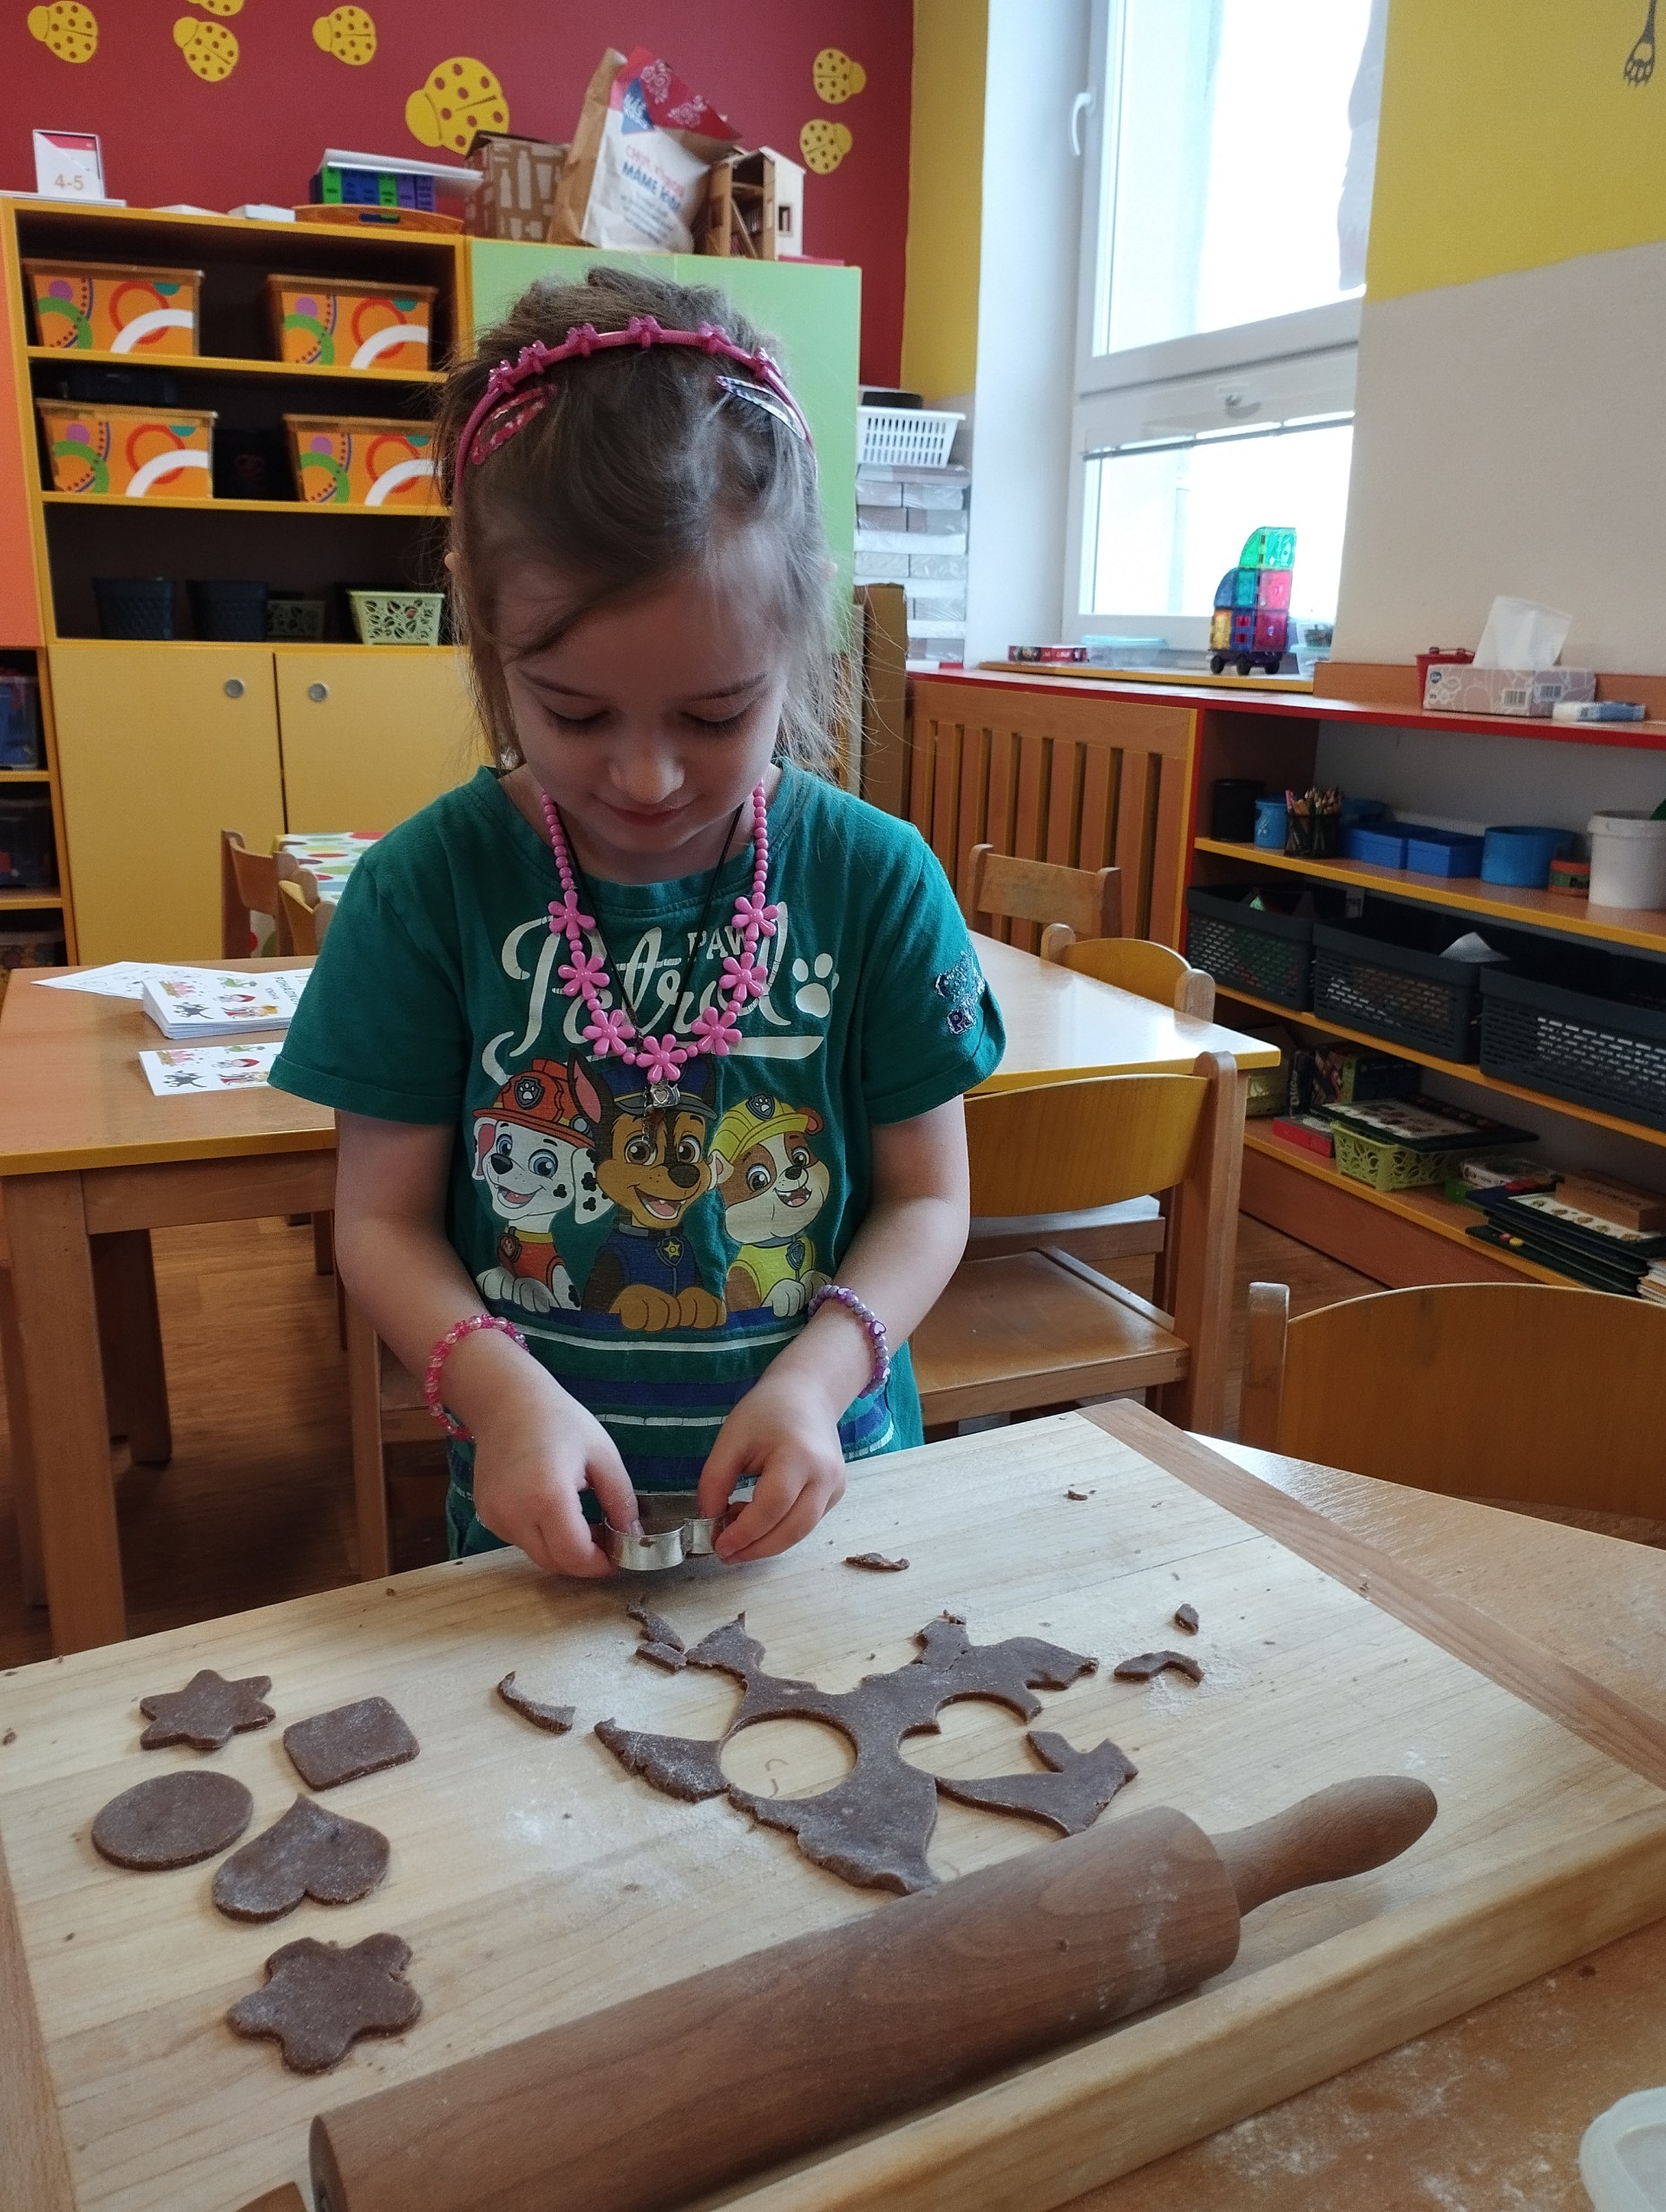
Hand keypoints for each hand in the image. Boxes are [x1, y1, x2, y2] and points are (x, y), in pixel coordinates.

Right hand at [466, 1358, 636, 1578]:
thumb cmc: (559, 1420)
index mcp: (548, 1496)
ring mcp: (495, 1516)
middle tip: (606, 1539)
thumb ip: (620, 1500)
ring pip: (537, 1554)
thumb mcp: (602, 1454)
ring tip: (583, 1521)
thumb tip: (633, 1537)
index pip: (575, 1555)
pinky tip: (553, 1510)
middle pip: (555, 1562)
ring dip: (563, 1549)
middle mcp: (515, 1513)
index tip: (619, 1555)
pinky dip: (542, 1537)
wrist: (506, 1401)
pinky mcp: (486, 1514)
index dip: (600, 1564)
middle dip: (584, 1560)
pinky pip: (520, 1540)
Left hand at [698, 1369, 846, 1562]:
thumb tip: (709, 1520)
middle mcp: (825, 1476)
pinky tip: (756, 1518)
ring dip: (766, 1542)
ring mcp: (835, 1487)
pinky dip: (778, 1530)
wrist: (807, 1394)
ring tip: (735, 1533)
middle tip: (725, 1554)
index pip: (773, 1507)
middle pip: (792, 1529)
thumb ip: (715, 1481)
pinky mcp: (835, 1494)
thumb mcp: (731, 1439)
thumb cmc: (767, 1411)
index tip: (718, 1544)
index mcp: (799, 1456)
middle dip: (756, 1548)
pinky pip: (805, 1523)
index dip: (745, 1532)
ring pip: (801, 1532)